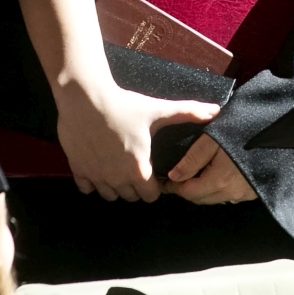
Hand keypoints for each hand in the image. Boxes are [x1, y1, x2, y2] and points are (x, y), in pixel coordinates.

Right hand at [55, 81, 221, 203]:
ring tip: (118, 167)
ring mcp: (96, 176)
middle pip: (130, 197)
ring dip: (115, 186)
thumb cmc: (123, 104)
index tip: (153, 171)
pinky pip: (87, 188)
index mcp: (138, 170)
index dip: (155, 186)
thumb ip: (187, 112)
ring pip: (109, 195)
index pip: (151, 197)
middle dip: (135, 186)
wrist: (84, 97)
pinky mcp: (78, 170)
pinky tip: (97, 165)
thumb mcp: (157, 109)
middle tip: (136, 166)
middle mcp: (117, 179)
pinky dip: (92, 182)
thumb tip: (215, 110)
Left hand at [165, 135, 256, 204]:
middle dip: (187, 189)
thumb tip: (173, 177)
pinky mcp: (254, 190)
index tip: (164, 179)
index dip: (174, 187)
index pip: (189, 192)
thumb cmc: (242, 130)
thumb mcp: (212, 138)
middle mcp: (232, 193)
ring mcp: (245, 194)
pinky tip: (216, 173)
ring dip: (203, 189)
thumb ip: (192, 159)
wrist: (277, 130)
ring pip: (215, 197)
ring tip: (195, 173)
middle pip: (201, 198)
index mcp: (219, 181)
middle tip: (177, 175)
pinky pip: (230, 195)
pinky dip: (218, 188)